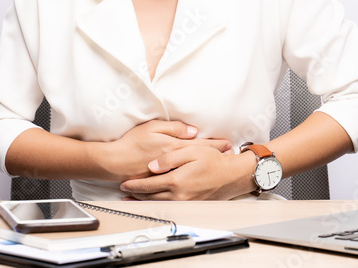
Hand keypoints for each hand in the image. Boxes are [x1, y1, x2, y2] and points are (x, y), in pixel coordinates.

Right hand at [94, 120, 231, 180]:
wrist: (113, 162)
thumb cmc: (131, 143)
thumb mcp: (152, 127)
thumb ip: (174, 128)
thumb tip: (193, 131)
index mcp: (173, 147)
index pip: (199, 145)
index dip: (215, 144)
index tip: (228, 144)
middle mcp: (174, 164)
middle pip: (200, 160)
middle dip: (216, 158)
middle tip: (229, 156)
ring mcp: (168, 176)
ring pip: (193, 173)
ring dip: (207, 171)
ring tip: (220, 169)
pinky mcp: (161, 184)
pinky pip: (181, 183)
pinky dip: (193, 181)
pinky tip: (200, 181)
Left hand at [119, 145, 257, 200]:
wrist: (232, 176)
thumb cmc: (215, 161)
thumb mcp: (192, 151)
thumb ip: (170, 157)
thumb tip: (152, 166)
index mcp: (177, 180)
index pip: (149, 185)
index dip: (135, 184)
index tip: (125, 182)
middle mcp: (179, 195)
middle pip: (151, 197)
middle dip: (136, 194)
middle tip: (124, 190)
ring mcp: (185, 202)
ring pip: (158, 204)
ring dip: (144, 201)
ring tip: (133, 198)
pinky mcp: (190, 205)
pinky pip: (169, 206)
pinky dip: (157, 204)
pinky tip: (153, 201)